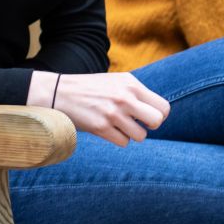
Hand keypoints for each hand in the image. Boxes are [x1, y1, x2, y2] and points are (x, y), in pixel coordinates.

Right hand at [31, 71, 171, 146]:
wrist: (59, 92)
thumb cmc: (92, 88)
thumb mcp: (117, 81)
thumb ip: (137, 93)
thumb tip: (158, 112)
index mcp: (131, 84)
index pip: (163, 106)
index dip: (160, 115)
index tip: (148, 117)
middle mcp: (125, 98)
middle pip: (157, 121)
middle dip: (150, 126)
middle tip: (139, 123)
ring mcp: (113, 113)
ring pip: (140, 136)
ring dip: (132, 134)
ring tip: (120, 126)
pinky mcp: (101, 128)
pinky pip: (123, 142)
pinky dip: (119, 139)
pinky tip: (108, 130)